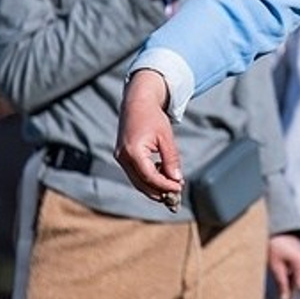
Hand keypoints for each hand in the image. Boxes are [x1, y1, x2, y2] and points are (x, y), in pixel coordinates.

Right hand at [115, 69, 183, 204]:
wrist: (137, 103)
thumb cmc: (153, 118)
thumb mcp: (166, 138)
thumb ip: (171, 159)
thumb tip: (177, 179)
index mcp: (133, 151)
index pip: (149, 177)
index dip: (165, 185)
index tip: (179, 188)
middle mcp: (122, 157)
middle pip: (142, 183)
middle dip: (159, 191)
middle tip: (176, 195)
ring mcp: (120, 158)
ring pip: (137, 182)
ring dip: (154, 188)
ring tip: (171, 189)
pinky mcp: (121, 157)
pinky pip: (135, 174)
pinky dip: (148, 180)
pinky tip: (162, 177)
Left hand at [268, 234, 299, 298]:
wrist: (279, 233)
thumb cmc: (276, 246)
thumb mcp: (275, 266)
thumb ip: (282, 283)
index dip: (294, 296)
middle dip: (294, 289)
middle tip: (283, 292)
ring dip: (295, 282)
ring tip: (284, 279)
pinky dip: (297, 276)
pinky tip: (288, 274)